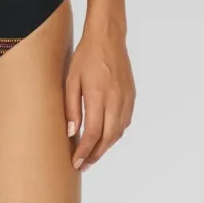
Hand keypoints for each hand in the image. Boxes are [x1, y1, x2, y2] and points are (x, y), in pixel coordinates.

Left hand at [65, 20, 134, 172]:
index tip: (76, 163)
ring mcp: (126, 99)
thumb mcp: (71, 79)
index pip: (93, 133)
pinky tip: (105, 135)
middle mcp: (115, 100)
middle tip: (83, 164)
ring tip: (92, 153)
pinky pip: (125, 122)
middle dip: (95, 155)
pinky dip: (115, 133)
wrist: (108, 38)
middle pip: (108, 138)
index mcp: (98, 95)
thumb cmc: (86, 56)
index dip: (84, 151)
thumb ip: (71, 107)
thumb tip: (72, 133)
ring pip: (118, 132)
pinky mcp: (132, 96)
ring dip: (106, 146)